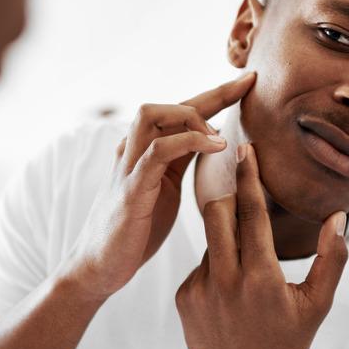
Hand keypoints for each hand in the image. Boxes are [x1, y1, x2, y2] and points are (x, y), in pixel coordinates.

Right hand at [68, 73, 255, 300]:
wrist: (100, 266)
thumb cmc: (135, 231)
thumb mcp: (166, 189)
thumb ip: (182, 163)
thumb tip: (217, 147)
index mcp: (146, 150)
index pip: (182, 112)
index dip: (216, 94)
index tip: (248, 82)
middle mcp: (134, 150)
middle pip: (169, 104)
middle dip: (210, 94)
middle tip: (245, 93)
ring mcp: (129, 167)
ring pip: (152, 115)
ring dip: (193, 116)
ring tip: (222, 138)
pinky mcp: (130, 188)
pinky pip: (157, 151)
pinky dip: (188, 141)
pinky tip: (215, 146)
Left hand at [175, 143, 347, 348]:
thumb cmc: (288, 344)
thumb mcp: (317, 304)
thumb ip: (331, 258)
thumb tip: (338, 217)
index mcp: (261, 277)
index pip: (252, 213)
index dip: (250, 177)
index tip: (246, 150)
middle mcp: (225, 281)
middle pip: (217, 213)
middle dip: (230, 199)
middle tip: (244, 198)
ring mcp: (199, 290)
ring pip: (209, 240)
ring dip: (226, 240)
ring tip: (247, 269)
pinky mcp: (183, 299)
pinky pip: (198, 266)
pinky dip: (216, 268)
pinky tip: (230, 295)